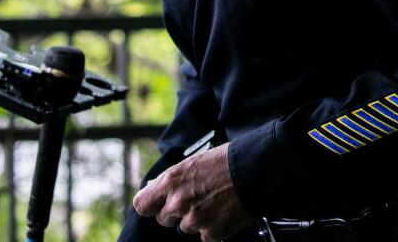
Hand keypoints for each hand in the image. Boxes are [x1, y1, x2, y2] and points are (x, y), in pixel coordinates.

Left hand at [132, 144, 252, 239]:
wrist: (255, 170)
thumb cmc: (226, 162)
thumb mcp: (192, 162)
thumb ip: (170, 179)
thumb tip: (153, 188)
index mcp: (171, 182)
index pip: (142, 204)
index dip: (150, 204)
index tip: (157, 203)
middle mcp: (178, 203)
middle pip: (164, 219)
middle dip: (176, 212)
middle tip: (196, 199)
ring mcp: (194, 220)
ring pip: (185, 228)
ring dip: (196, 220)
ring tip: (214, 202)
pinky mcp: (211, 233)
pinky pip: (204, 235)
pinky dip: (213, 227)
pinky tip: (224, 211)